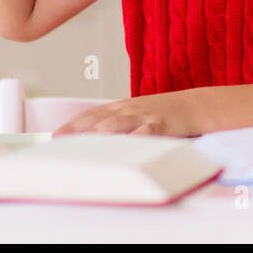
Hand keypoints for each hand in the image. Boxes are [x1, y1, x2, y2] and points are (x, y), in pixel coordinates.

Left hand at [51, 93, 195, 137]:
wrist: (197, 106)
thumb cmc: (165, 115)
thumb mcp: (138, 116)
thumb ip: (118, 127)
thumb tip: (95, 144)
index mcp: (122, 107)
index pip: (91, 114)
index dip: (72, 124)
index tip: (55, 136)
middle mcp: (129, 109)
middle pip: (98, 118)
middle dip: (77, 130)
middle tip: (60, 142)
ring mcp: (145, 115)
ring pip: (117, 123)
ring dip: (98, 133)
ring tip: (82, 145)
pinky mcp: (162, 124)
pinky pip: (147, 132)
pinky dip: (135, 139)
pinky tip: (126, 147)